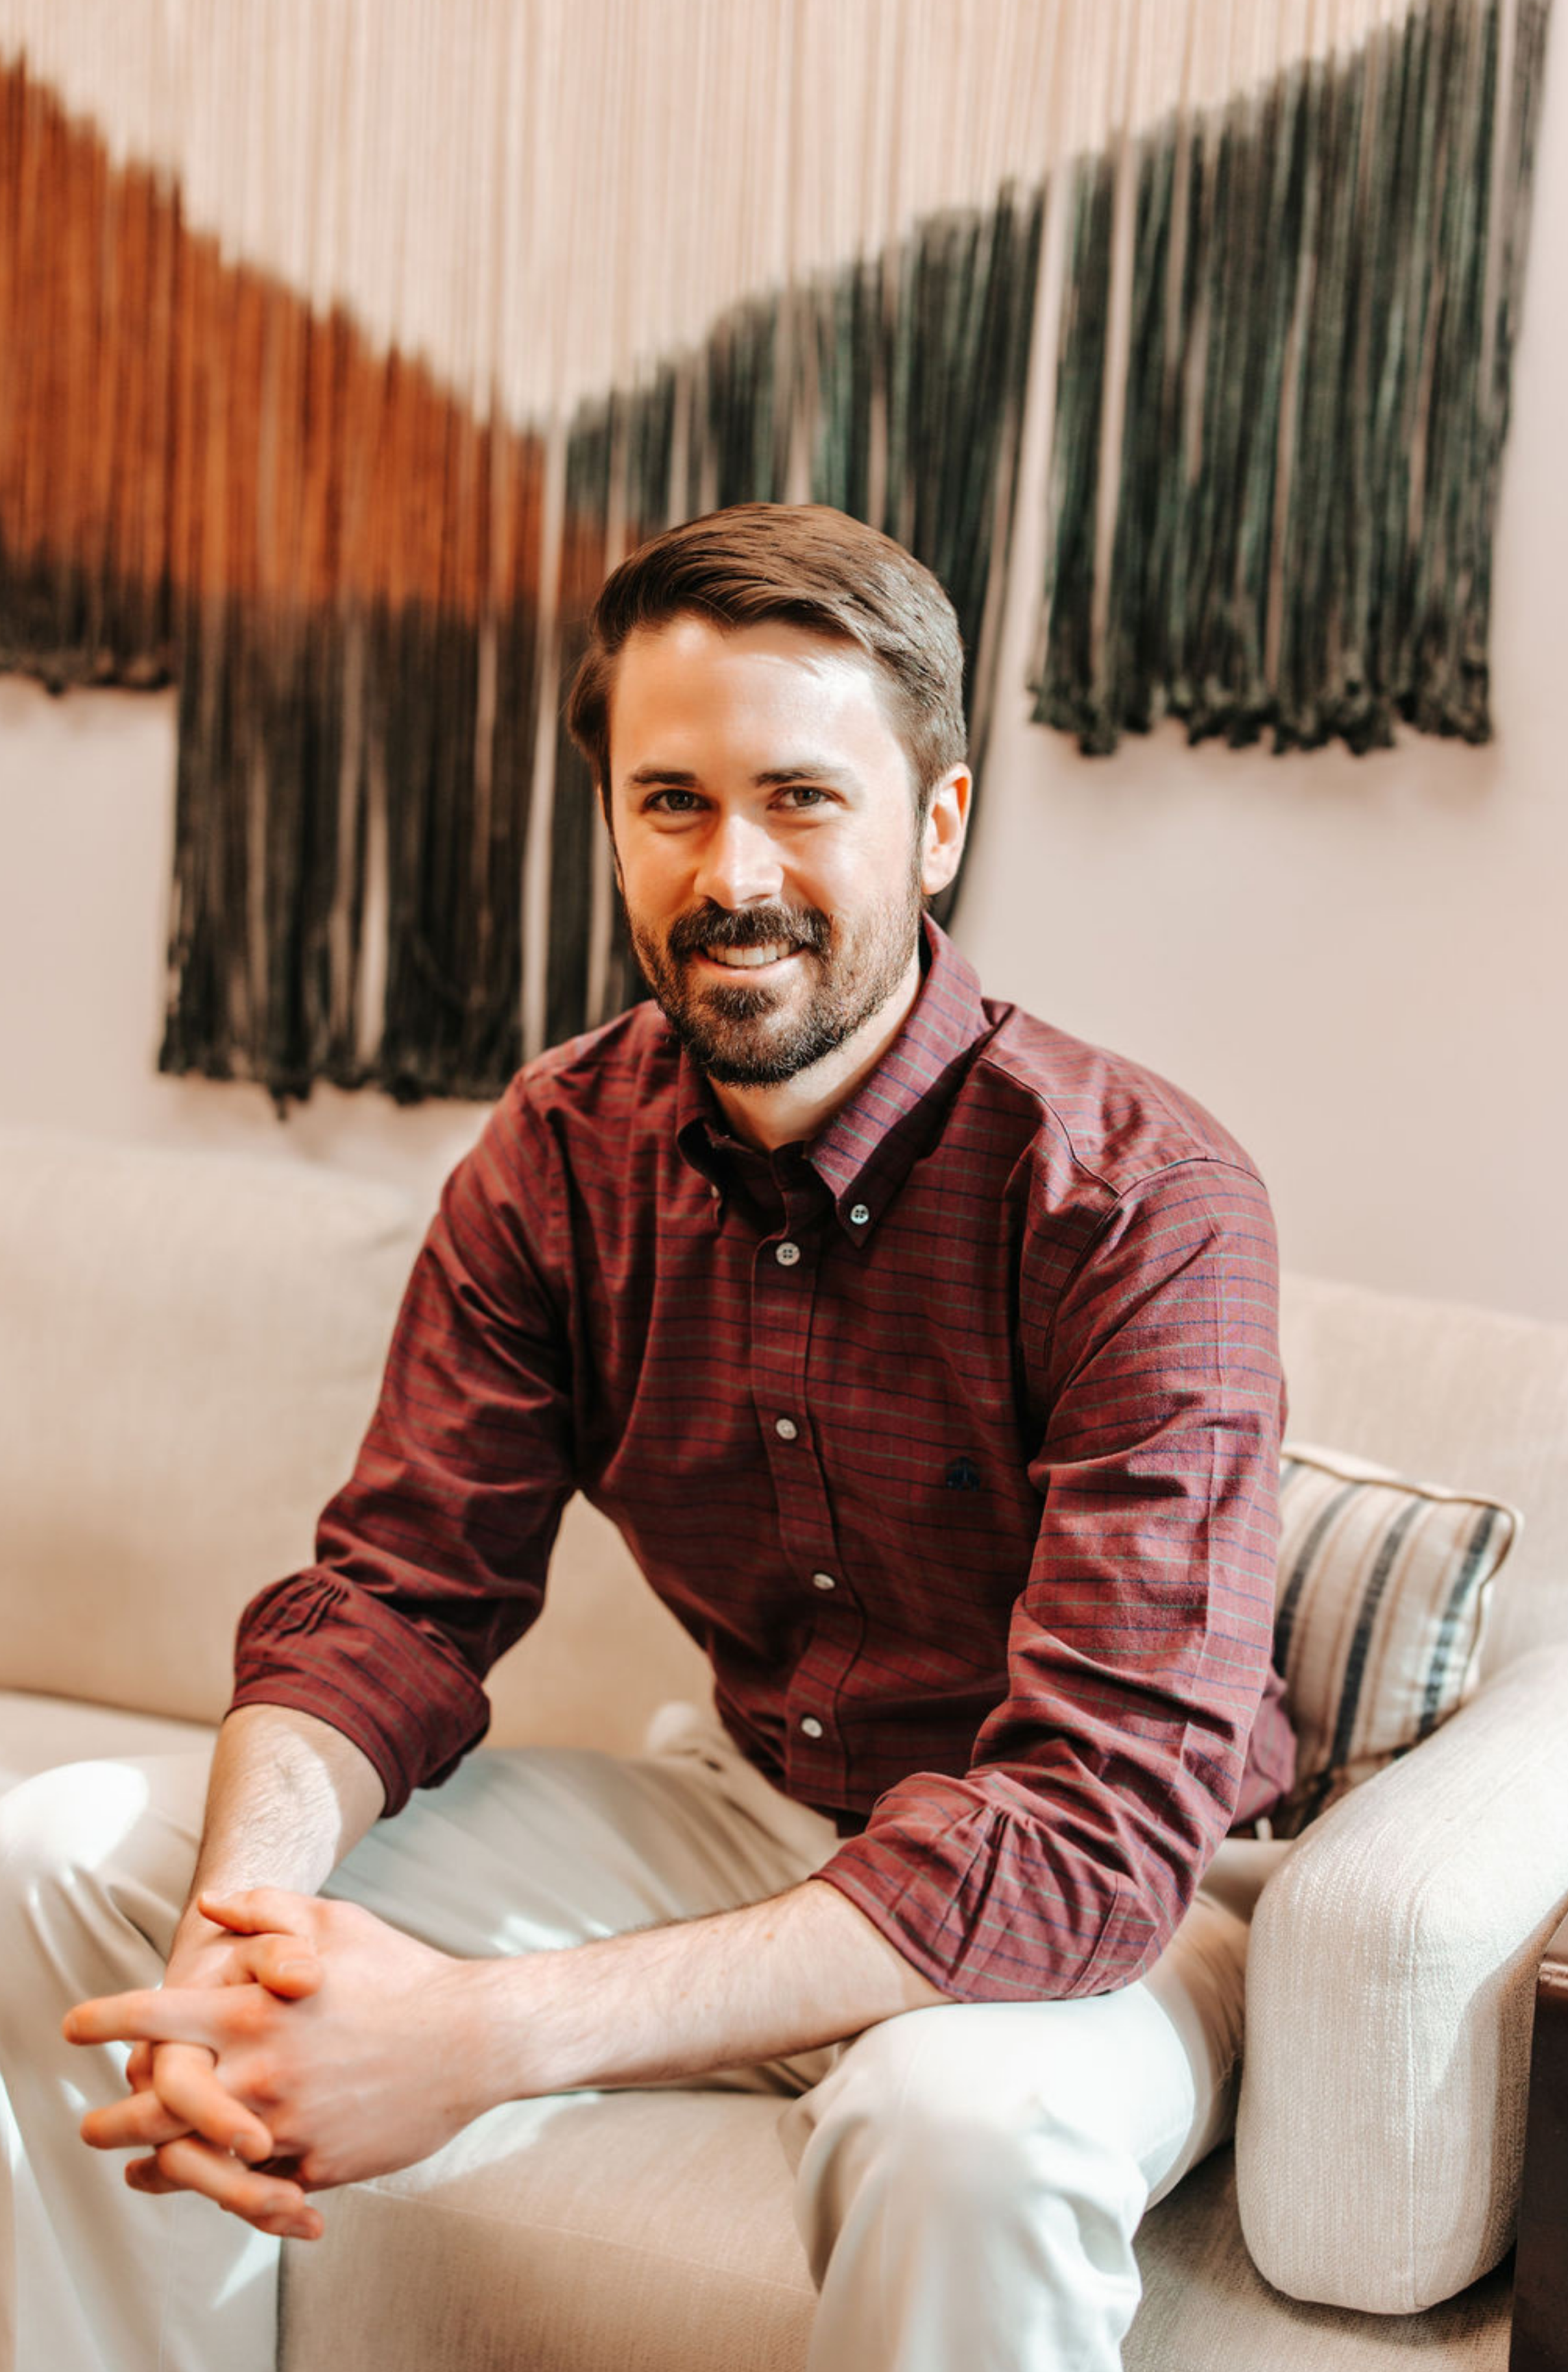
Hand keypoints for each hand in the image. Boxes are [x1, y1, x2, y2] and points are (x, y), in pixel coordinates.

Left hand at [65, 1891, 487, 2232]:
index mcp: (251, 2012)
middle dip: (110, 2115)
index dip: (102, 2022)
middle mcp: (256, 2075)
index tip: (72, 2027)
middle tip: (90, 2122)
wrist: (472, 2039)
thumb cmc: (401, 1971)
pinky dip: (224, 2187)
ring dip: (154, 2165)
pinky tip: (212, 2182)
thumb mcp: (334, 1922)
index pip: (150, 2019)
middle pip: (152, 2107)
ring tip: (137, 2166)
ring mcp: (285, 2127)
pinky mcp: (315, 2167)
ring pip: (193, 2161)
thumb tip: (209, 1904)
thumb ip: (265, 1910)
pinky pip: (252, 2188)